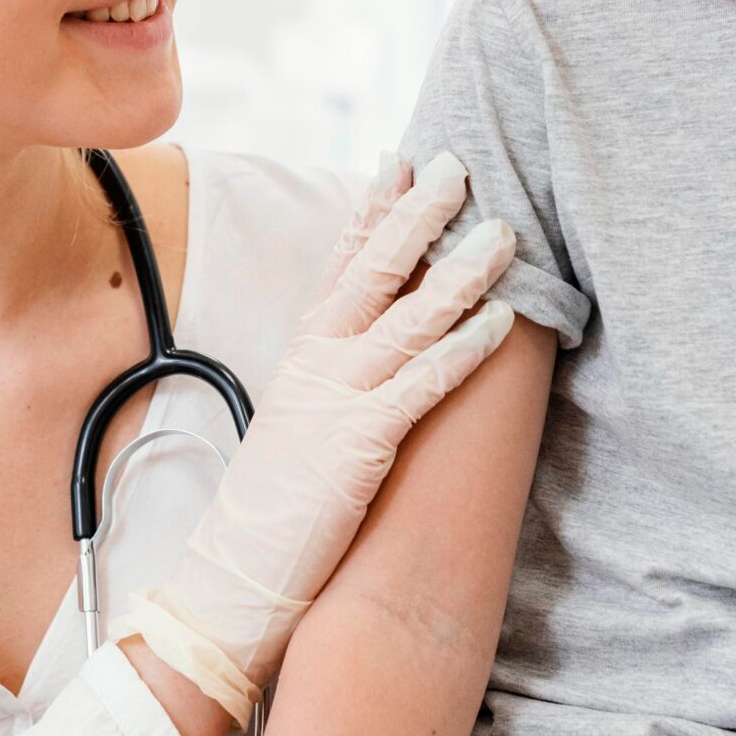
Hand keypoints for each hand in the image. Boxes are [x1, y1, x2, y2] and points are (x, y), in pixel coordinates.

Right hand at [113, 152, 515, 724]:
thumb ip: (329, 377)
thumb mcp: (296, 421)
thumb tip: (368, 348)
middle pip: (374, 269)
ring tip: (502, 233)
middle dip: (419, 214)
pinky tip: (498, 323)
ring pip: (408, 318)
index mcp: (301, 352)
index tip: (400, 159)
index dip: (372, 207)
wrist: (233, 576)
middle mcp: (316, 362)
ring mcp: (336, 400)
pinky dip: (461, 351)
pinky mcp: (359, 445)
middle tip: (459, 166)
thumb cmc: (271, 507)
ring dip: (460, 272)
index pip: (340, 262)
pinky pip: (420, 386)